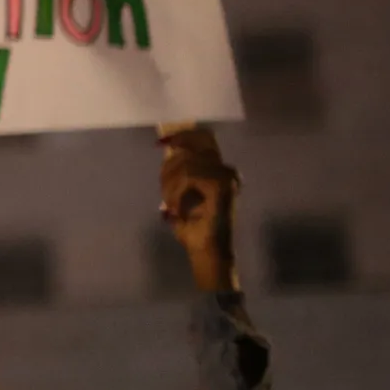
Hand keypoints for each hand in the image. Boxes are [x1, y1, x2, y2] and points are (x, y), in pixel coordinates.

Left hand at [160, 126, 239, 292]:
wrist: (206, 252)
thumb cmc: (194, 228)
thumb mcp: (179, 195)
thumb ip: (177, 173)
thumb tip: (166, 149)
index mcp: (219, 172)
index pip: (203, 140)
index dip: (182, 137)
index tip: (162, 142)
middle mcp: (227, 172)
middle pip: (189, 150)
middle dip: (169, 169)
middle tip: (166, 194)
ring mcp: (227, 178)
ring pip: (185, 164)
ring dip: (170, 185)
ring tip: (172, 205)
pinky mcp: (222, 186)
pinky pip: (188, 176)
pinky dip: (176, 192)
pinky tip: (177, 208)